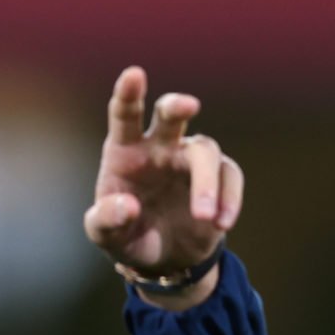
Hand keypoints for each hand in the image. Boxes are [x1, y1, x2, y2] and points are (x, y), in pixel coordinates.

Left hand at [83, 66, 241, 296]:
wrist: (163, 259)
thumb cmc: (127, 236)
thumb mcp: (105, 236)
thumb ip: (107, 221)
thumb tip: (128, 206)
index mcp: (125, 151)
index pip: (125, 115)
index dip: (128, 94)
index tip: (134, 75)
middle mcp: (159, 146)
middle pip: (170, 115)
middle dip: (177, 106)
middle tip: (188, 106)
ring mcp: (190, 159)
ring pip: (206, 150)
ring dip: (207, 182)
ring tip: (203, 216)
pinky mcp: (219, 177)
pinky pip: (229, 176)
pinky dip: (229, 198)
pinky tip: (221, 224)